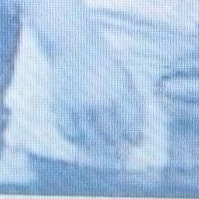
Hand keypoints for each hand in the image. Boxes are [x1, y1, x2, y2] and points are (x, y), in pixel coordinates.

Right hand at [47, 30, 144, 153]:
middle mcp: (100, 101)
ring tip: (101, 149)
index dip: (133, 136)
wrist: (74, 45)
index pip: (130, 125)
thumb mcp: (124, 76)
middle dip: (116, 146)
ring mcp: (80, 104)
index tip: (134, 142)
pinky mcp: (62, 104)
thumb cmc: (102, 60)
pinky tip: (79, 136)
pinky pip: (68, 129)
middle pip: (111, 135)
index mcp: (119, 93)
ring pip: (90, 136)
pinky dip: (74, 136)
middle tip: (118, 153)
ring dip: (97, 145)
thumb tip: (136, 125)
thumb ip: (130, 99)